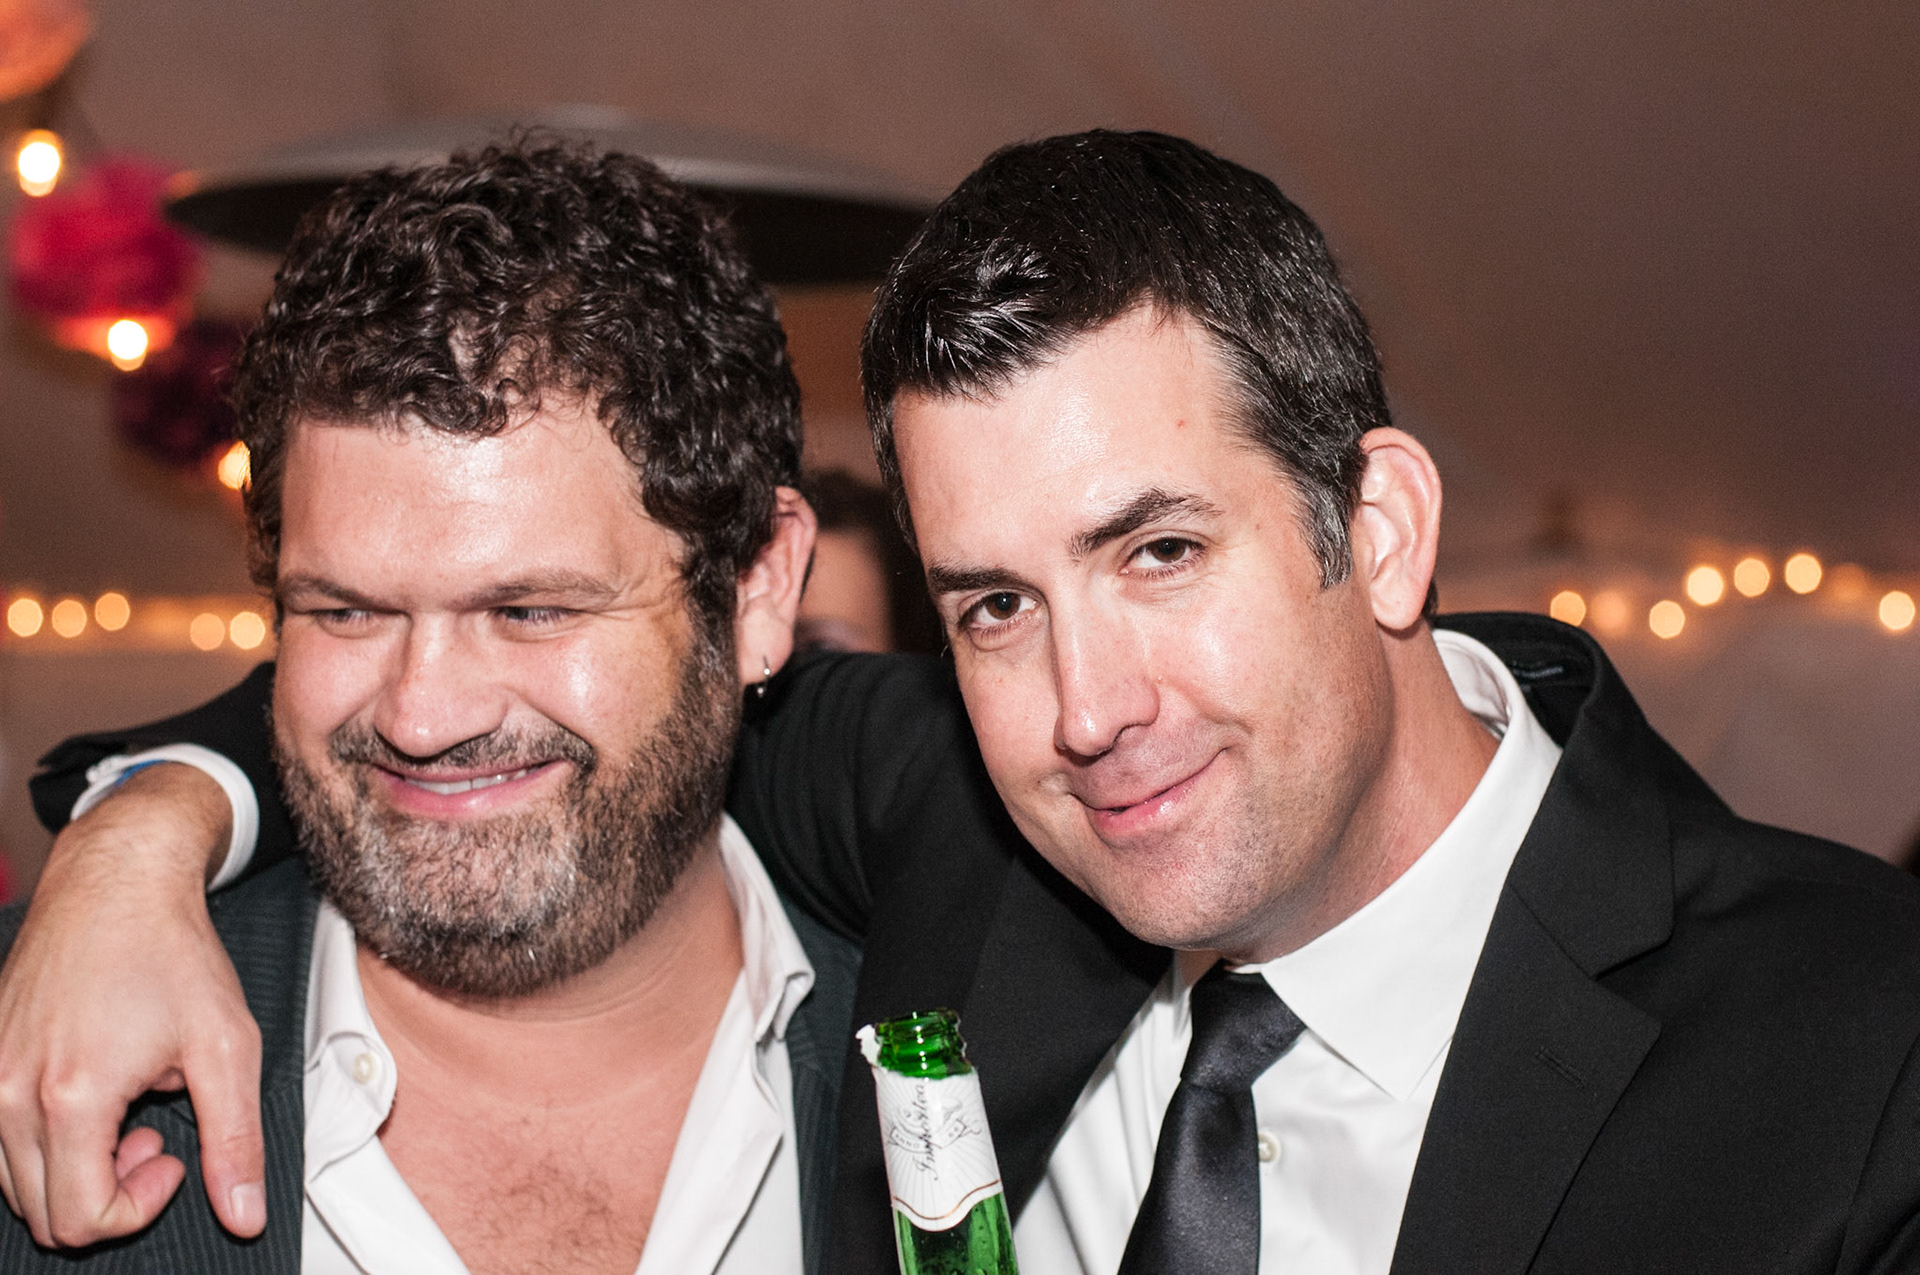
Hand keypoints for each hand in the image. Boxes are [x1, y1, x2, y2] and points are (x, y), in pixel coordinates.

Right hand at [0, 764, 264, 1245]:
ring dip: (74, 1167)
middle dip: (107, 1193)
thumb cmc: (172, 953)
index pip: (80, 1219)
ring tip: (128, 1110)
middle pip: (41, 1212)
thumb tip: (243, 1216)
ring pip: (15, 1179)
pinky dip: (45, 1135)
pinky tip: (94, 1089)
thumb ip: (234, 1141)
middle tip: (154, 1134)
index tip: (174, 1158)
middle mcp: (7, 1091)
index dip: (138, 1207)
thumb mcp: (226, 1048)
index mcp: (69, 1098)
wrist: (118, 882)